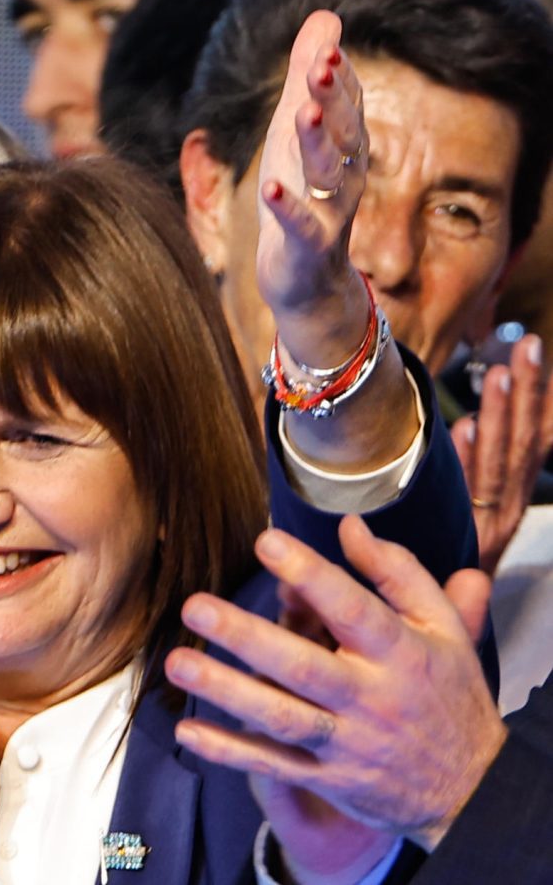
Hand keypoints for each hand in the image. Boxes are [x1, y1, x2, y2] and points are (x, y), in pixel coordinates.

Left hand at [165, 516, 505, 858]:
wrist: (479, 791)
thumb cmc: (449, 693)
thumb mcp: (443, 628)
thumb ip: (397, 573)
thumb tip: (349, 526)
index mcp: (401, 654)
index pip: (354, 610)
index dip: (312, 576)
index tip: (266, 542)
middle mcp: (372, 699)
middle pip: (304, 667)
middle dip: (248, 638)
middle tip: (195, 608)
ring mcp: (349, 743)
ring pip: (282, 717)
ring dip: (227, 692)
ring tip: (176, 664)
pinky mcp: (330, 779)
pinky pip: (275, 766)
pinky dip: (231, 752)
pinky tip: (187, 732)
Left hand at [256, 11, 368, 353]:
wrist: (306, 282)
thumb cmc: (300, 199)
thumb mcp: (298, 136)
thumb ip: (309, 81)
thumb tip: (325, 17)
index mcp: (344, 150)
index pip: (348, 107)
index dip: (338, 79)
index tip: (326, 48)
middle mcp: (344, 179)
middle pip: (344, 135)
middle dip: (333, 101)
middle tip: (320, 68)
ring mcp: (329, 215)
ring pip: (328, 176)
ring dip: (317, 144)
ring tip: (303, 114)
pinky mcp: (306, 249)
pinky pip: (300, 226)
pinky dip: (287, 207)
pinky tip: (269, 187)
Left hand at [453, 334, 552, 572]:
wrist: (441, 633)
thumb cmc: (445, 567)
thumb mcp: (464, 511)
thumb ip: (469, 470)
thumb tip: (467, 425)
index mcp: (509, 501)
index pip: (531, 441)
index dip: (537, 400)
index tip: (533, 357)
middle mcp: (506, 511)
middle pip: (523, 443)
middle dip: (528, 393)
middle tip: (527, 346)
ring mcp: (490, 527)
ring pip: (501, 464)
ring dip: (502, 416)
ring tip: (499, 374)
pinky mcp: (470, 544)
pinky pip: (470, 497)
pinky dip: (470, 462)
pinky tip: (468, 430)